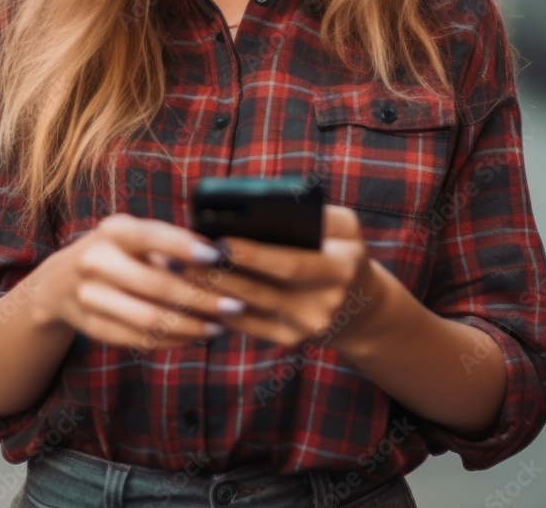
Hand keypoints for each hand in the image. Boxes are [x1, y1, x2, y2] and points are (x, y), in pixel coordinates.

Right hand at [27, 213, 232, 351]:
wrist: (58, 282)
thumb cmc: (117, 251)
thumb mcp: (134, 236)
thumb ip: (169, 242)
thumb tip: (222, 252)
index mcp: (113, 231)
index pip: (151, 236)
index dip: (184, 247)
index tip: (218, 258)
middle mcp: (96, 261)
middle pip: (155, 285)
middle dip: (200, 298)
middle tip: (235, 305)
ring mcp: (89, 296)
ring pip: (148, 319)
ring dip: (190, 327)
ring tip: (220, 327)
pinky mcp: (91, 326)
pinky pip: (138, 339)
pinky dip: (172, 341)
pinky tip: (196, 337)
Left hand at [176, 204, 387, 350]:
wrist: (360, 305)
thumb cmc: (342, 251)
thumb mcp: (346, 227)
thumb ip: (320, 212)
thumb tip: (274, 205)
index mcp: (340, 269)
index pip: (291, 264)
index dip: (255, 255)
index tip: (223, 240)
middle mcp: (324, 304)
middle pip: (263, 290)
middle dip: (224, 273)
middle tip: (192, 255)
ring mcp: (305, 327)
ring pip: (250, 309)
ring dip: (215, 290)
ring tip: (186, 269)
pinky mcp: (288, 340)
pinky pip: (248, 325)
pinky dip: (221, 309)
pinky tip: (200, 291)